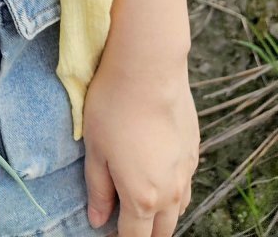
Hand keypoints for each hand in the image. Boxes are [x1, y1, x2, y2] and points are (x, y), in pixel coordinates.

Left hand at [81, 42, 198, 235]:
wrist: (148, 69)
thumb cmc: (113, 106)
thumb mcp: (95, 149)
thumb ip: (98, 189)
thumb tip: (98, 220)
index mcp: (142, 198)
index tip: (107, 232)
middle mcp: (171, 193)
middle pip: (162, 232)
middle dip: (143, 233)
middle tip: (122, 221)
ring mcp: (186, 172)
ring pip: (178, 210)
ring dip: (161, 214)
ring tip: (139, 200)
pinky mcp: (193, 152)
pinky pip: (185, 184)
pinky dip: (172, 190)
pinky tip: (156, 172)